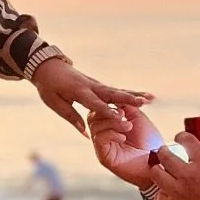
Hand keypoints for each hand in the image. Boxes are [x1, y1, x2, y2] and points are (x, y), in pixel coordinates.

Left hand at [32, 58, 152, 133]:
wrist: (48, 66)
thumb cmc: (48, 86)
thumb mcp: (55, 103)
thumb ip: (71, 117)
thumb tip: (87, 134)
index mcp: (78, 91)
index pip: (95, 103)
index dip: (108, 111)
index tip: (120, 118)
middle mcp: (91, 86)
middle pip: (112, 94)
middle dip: (128, 99)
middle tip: (144, 102)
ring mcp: (97, 84)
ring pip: (118, 91)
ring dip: (135, 95)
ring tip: (151, 98)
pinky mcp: (99, 85)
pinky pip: (116, 91)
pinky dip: (130, 94)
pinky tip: (144, 97)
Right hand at [88, 102, 162, 186]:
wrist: (157, 162)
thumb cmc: (150, 141)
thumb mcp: (138, 118)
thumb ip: (126, 106)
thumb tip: (114, 97)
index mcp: (111, 125)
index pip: (101, 109)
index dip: (109, 103)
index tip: (122, 102)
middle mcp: (104, 134)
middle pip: (93, 116)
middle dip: (107, 112)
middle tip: (123, 114)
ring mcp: (103, 145)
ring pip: (95, 126)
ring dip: (113, 122)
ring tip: (128, 126)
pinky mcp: (103, 156)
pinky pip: (99, 139)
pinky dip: (111, 134)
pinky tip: (124, 137)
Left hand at [149, 131, 199, 199]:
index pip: (186, 140)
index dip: (181, 136)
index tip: (180, 138)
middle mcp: (187, 175)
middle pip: (164, 154)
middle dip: (163, 151)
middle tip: (165, 153)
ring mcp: (176, 190)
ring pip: (155, 173)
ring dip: (158, 170)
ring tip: (162, 172)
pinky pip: (159, 195)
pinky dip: (163, 193)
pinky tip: (169, 194)